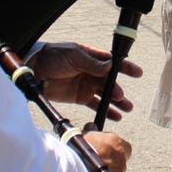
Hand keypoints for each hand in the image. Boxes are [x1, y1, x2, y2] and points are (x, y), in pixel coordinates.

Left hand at [29, 42, 143, 120]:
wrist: (34, 70)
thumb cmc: (53, 57)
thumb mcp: (73, 56)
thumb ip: (92, 63)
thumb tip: (110, 67)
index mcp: (91, 57)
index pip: (112, 62)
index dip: (125, 67)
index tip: (137, 73)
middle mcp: (91, 71)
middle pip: (110, 81)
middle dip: (117, 89)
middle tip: (121, 97)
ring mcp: (86, 85)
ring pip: (106, 94)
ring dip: (117, 101)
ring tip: (127, 108)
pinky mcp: (79, 97)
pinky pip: (96, 104)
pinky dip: (106, 110)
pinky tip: (116, 116)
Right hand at [82, 131, 131, 171]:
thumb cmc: (77, 151)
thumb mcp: (84, 136)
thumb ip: (91, 131)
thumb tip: (91, 125)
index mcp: (117, 144)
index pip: (125, 147)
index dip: (116, 149)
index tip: (107, 150)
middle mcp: (120, 161)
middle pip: (121, 162)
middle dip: (112, 162)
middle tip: (98, 162)